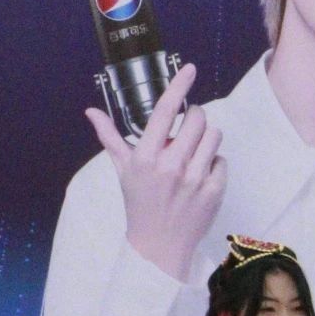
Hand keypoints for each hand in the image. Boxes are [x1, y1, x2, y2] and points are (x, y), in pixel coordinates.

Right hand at [84, 63, 223, 281]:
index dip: (180, 86)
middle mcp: (170, 165)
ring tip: (192, 154)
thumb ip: (110, 137)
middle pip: (198, 119)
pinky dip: (213, 163)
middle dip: (195, 119)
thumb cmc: (140, 203)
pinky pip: (222, 159)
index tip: (191, 69)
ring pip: (214, 135)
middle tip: (186, 131)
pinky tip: (200, 175)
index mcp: (145, 156)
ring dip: (205, 139)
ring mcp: (194, 178)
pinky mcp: (214, 190)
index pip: (166, 111)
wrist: (159, 245)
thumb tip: (92, 111)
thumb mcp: (122, 169)